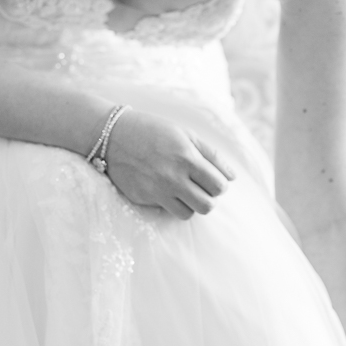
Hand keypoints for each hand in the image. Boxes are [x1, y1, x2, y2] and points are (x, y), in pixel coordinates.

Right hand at [103, 109, 234, 219]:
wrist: (113, 135)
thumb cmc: (153, 131)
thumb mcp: (185, 134)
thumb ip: (211, 155)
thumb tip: (233, 177)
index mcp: (187, 158)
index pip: (219, 186)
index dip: (220, 184)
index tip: (212, 178)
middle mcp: (173, 177)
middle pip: (207, 205)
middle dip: (209, 197)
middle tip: (201, 187)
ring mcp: (157, 190)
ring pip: (189, 214)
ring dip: (191, 204)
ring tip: (185, 190)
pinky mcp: (143, 198)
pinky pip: (168, 212)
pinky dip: (173, 205)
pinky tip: (167, 191)